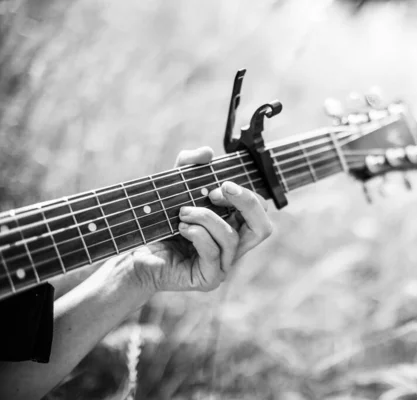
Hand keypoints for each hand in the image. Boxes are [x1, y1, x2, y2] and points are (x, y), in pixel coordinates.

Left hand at [131, 147, 272, 293]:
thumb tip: (208, 153)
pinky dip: (197, 234)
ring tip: (182, 212)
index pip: (260, 213)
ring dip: (206, 218)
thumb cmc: (159, 222)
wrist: (135, 253)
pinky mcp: (208, 279)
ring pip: (231, 239)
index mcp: (234, 227)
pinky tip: (181, 228)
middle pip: (263, 229)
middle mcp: (233, 248)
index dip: (246, 195)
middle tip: (217, 191)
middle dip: (245, 203)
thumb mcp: (174, 186)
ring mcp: (222, 266)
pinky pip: (212, 253)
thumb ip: (189, 165)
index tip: (220, 184)